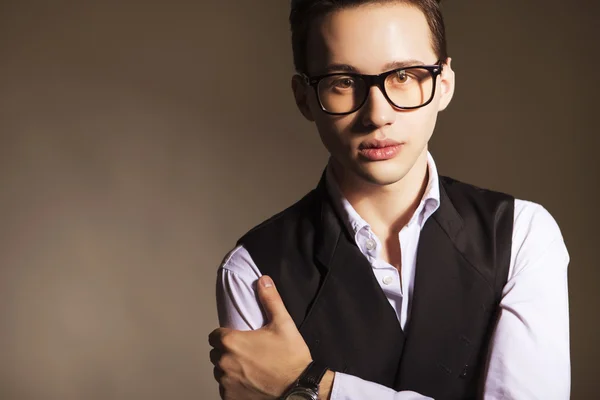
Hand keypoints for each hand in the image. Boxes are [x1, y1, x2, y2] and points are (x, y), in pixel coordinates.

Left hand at [209, 276, 312, 399]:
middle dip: (227, 351)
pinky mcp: (231, 397)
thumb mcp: (283, 323)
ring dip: (229, 368)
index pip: (214, 335)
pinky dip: (233, 385)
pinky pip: (225, 388)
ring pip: (220, 371)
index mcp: (232, 342)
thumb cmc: (291, 356)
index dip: (225, 335)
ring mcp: (226, 383)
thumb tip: (263, 280)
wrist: (300, 387)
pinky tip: (249, 380)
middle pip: (216, 353)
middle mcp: (224, 363)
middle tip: (247, 351)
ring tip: (249, 366)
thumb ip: (270, 299)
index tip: (238, 337)